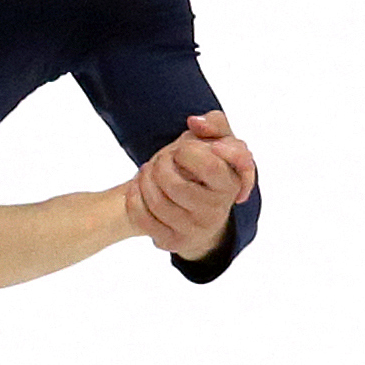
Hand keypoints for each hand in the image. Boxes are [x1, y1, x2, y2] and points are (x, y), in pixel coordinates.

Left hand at [133, 111, 256, 258]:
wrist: (193, 206)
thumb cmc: (205, 166)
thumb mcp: (217, 140)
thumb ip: (215, 123)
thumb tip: (194, 122)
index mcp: (231, 184)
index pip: (208, 164)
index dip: (188, 151)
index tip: (184, 149)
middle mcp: (216, 211)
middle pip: (174, 184)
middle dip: (161, 164)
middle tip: (162, 158)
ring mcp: (194, 230)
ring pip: (156, 201)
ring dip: (144, 179)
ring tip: (149, 171)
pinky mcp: (173, 242)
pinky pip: (142, 218)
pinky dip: (134, 197)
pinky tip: (138, 187)